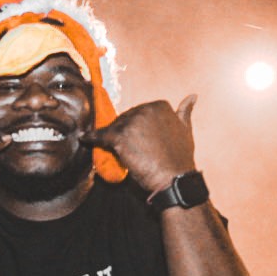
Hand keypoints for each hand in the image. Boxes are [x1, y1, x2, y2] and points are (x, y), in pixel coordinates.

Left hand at [79, 94, 196, 193]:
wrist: (173, 179)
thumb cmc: (180, 158)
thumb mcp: (186, 130)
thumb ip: (185, 112)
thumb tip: (192, 96)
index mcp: (159, 105)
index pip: (138, 113)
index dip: (135, 127)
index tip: (138, 140)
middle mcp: (145, 109)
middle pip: (124, 119)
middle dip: (123, 132)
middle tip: (129, 149)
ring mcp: (132, 122)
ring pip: (113, 127)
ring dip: (110, 137)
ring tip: (115, 150)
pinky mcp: (120, 136)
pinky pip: (101, 135)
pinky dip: (91, 138)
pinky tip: (85, 139)